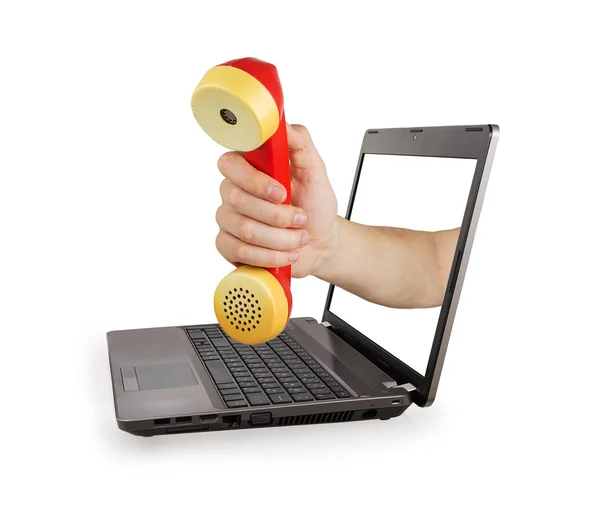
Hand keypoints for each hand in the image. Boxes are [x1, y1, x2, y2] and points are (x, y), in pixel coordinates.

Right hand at [215, 124, 337, 277]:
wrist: (321, 242)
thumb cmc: (315, 205)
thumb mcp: (315, 169)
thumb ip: (299, 142)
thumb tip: (279, 122)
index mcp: (248, 167)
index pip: (230, 164)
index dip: (255, 181)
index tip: (282, 192)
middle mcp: (232, 191)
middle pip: (237, 200)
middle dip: (278, 215)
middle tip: (300, 218)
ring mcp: (228, 220)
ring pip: (244, 230)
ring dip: (281, 238)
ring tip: (298, 238)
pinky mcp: (229, 246)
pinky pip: (241, 252)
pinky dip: (271, 256)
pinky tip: (286, 253)